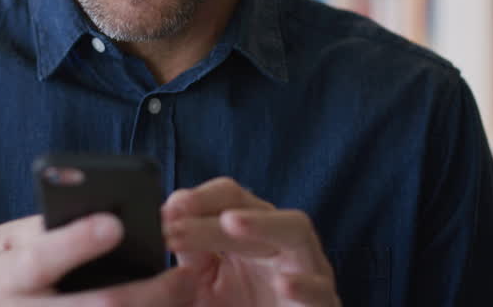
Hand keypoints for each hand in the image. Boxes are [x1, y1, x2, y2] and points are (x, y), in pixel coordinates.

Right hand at [0, 213, 196, 305]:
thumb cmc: (1, 279)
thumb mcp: (4, 249)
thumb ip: (43, 232)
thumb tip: (104, 213)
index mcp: (2, 277)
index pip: (39, 259)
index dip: (75, 242)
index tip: (115, 225)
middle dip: (146, 294)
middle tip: (188, 275)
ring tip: (189, 294)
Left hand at [162, 177, 339, 306]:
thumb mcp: (202, 285)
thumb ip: (189, 253)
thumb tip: (170, 214)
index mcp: (251, 232)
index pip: (230, 196)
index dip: (201, 198)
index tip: (169, 210)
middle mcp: (280, 243)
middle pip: (253, 210)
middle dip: (212, 219)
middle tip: (175, 230)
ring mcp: (306, 270)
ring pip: (295, 231)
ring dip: (263, 224)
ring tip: (231, 222)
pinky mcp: (322, 304)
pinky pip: (320, 290)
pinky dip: (305, 285)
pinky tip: (284, 284)